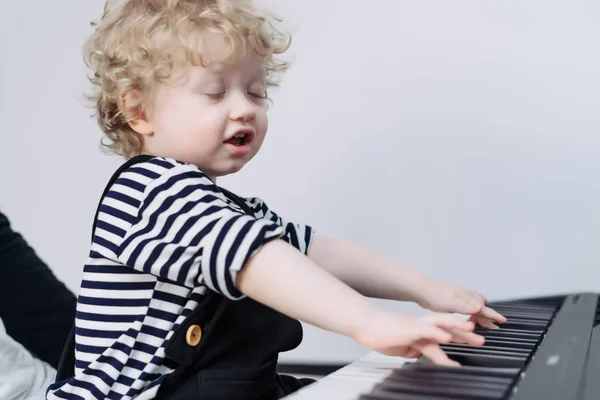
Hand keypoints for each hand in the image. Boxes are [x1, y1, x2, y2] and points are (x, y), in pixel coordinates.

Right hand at [351, 309, 484, 365]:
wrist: (364, 324)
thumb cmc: (379, 334)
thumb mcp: (400, 346)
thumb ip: (412, 348)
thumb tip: (418, 354)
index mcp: (420, 330)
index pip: (443, 334)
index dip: (458, 337)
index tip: (472, 342)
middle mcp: (421, 326)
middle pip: (448, 326)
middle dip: (465, 333)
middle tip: (481, 339)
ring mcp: (415, 325)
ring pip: (440, 322)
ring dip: (457, 326)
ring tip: (471, 330)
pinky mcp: (408, 328)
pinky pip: (425, 330)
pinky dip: (437, 333)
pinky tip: (446, 336)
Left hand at [418, 281, 506, 328]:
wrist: (422, 290)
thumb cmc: (436, 296)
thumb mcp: (452, 303)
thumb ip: (466, 306)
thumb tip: (481, 307)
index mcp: (468, 298)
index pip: (485, 309)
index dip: (493, 316)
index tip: (503, 321)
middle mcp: (467, 296)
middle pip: (482, 307)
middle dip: (488, 316)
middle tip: (493, 326)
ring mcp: (460, 296)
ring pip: (475, 305)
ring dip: (480, 313)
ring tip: (483, 322)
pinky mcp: (453, 298)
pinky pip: (468, 305)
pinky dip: (472, 311)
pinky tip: (468, 315)